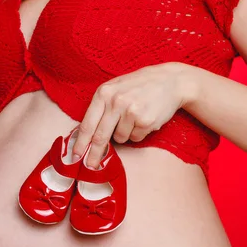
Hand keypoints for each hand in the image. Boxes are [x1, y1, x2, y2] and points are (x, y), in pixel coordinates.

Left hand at [72, 62, 195, 168]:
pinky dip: (139, 133)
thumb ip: (101, 108)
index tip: (75, 155)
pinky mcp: (145, 121)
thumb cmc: (139, 86)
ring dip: (125, 134)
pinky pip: (135, 138)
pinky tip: (145, 118)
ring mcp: (130, 111)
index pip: (87, 124)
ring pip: (119, 138)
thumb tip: (86, 137)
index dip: (80, 143)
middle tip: (90, 165)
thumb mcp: (115, 88)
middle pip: (100, 137)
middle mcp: (115, 101)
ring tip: (134, 117)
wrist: (171, 80)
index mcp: (103, 93)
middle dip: (94, 154)